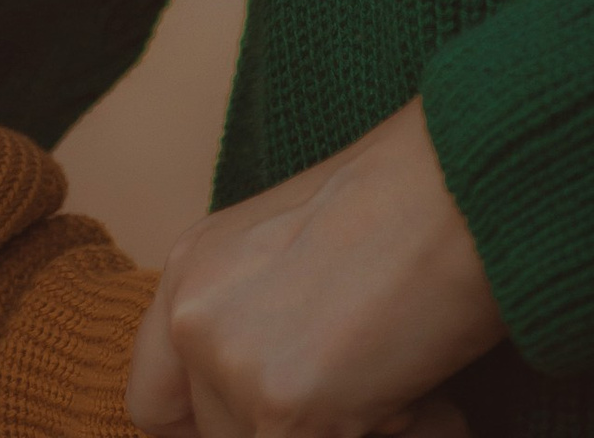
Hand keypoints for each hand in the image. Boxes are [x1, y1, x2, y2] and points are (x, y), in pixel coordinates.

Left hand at [126, 97, 498, 437]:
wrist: (452, 190)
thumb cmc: (400, 216)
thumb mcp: (288, 258)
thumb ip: (251, 326)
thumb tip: (267, 409)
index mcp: (188, 272)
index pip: (152, 404)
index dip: (207, 432)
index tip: (259, 425)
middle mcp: (191, 316)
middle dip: (291, 428)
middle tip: (365, 389)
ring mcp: (230, 363)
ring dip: (349, 433)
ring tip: (403, 387)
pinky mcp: (281, 408)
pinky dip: (398, 437)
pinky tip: (428, 407)